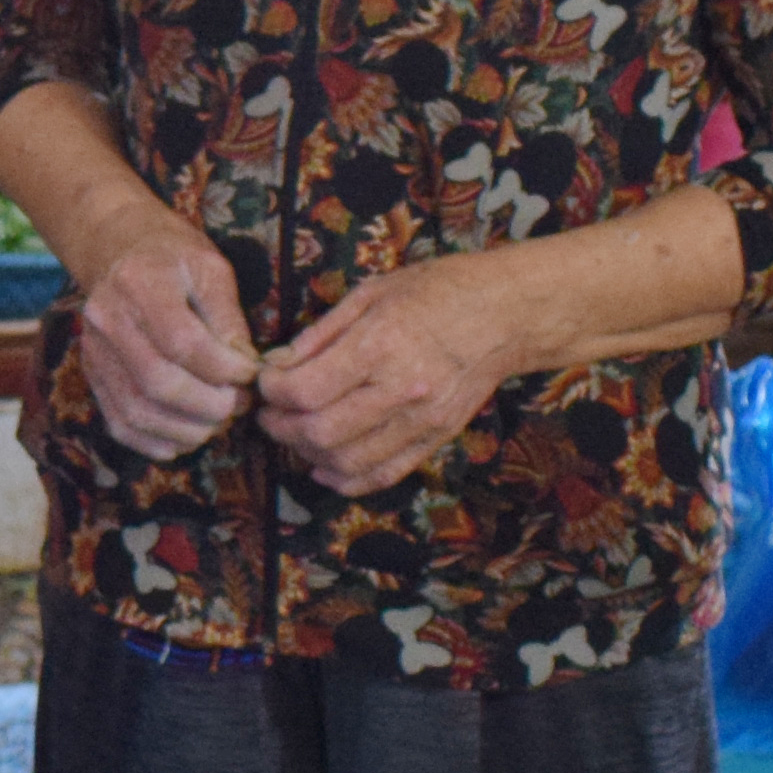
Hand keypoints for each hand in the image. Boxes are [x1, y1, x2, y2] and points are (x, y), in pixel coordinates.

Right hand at [70, 220, 264, 460]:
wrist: (117, 251)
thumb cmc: (172, 258)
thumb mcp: (210, 269)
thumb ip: (227, 317)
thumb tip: (245, 367)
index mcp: (140, 284)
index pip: (182, 342)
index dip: (223, 368)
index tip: (250, 374)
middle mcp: (108, 320)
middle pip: (157, 382)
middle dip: (208, 405)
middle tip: (238, 405)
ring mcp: (94, 351)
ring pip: (136, 410)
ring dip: (185, 429)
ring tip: (216, 422)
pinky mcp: (91, 374)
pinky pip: (118, 422)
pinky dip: (153, 442)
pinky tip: (183, 440)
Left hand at [255, 253, 524, 495]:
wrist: (505, 314)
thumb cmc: (436, 292)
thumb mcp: (370, 294)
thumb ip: (320, 334)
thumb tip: (278, 365)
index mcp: (379, 346)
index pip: (304, 391)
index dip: (271, 392)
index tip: (266, 381)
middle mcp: (400, 389)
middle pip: (320, 433)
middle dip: (281, 427)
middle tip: (270, 413)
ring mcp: (422, 420)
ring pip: (347, 461)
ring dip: (308, 455)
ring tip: (295, 434)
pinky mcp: (437, 438)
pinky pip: (385, 474)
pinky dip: (348, 479)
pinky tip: (325, 467)